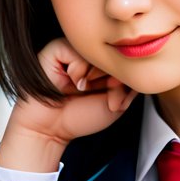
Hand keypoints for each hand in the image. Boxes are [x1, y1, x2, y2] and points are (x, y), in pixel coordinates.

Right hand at [0, 37, 137, 169]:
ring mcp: (73, 50)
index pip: (125, 61)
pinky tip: (68, 83)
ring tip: (79, 90)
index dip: (124, 82)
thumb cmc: (79, 118)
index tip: (111, 101)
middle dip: (109, 81)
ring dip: (94, 78)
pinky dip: (76, 71)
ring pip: (96, 52)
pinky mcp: (56, 49)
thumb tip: (128, 64)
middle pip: (113, 54)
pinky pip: (76, 50)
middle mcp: (89, 56)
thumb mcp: (116, 105)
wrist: (50, 131)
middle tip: (94, 96)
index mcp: (103, 67)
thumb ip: (129, 84)